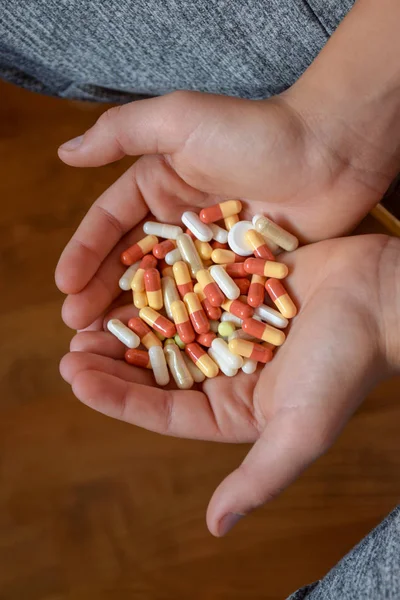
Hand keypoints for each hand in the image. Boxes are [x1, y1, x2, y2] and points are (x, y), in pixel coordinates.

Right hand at [56, 89, 396, 329]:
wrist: (327, 154)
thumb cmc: (253, 133)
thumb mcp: (179, 119)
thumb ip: (121, 133)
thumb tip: (65, 154)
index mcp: (159, 187)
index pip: (110, 225)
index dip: (84, 254)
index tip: (64, 286)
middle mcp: (179, 223)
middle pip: (132, 264)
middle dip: (102, 294)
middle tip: (77, 327)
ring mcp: (209, 254)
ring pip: (165, 289)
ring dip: (137, 317)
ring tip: (108, 346)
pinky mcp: (239, 275)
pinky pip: (204, 304)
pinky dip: (183, 325)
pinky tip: (162, 350)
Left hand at [59, 234, 399, 535]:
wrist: (383, 298)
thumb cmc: (346, 364)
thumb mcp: (301, 431)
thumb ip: (260, 478)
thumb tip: (215, 526)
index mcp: (237, 408)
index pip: (165, 409)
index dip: (118, 397)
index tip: (76, 378)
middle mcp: (229, 370)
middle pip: (158, 369)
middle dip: (114, 361)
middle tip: (71, 350)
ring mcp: (231, 327)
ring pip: (167, 327)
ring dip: (127, 323)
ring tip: (85, 317)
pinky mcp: (237, 289)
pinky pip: (187, 288)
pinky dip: (157, 285)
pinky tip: (125, 278)